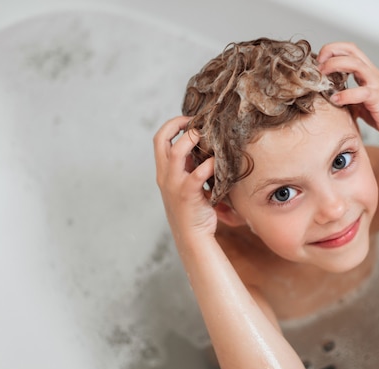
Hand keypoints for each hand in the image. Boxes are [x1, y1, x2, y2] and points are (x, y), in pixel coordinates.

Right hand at [153, 116, 216, 243]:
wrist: (192, 237)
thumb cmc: (194, 211)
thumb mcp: (187, 185)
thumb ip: (191, 168)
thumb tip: (207, 149)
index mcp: (164, 172)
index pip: (159, 139)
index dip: (172, 125)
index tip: (189, 121)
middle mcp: (165, 175)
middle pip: (161, 139)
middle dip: (177, 124)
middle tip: (195, 121)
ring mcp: (174, 184)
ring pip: (176, 151)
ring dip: (191, 139)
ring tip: (205, 136)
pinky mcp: (188, 194)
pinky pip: (197, 173)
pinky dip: (209, 164)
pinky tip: (218, 163)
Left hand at [317, 42, 378, 147]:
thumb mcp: (360, 103)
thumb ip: (347, 97)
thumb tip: (328, 98)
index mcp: (367, 72)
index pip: (349, 50)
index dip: (332, 50)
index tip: (319, 62)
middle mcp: (372, 74)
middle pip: (351, 50)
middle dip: (331, 52)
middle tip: (317, 65)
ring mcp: (376, 84)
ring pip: (355, 64)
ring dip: (335, 66)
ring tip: (323, 76)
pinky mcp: (378, 98)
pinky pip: (361, 92)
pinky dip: (346, 94)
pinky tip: (336, 100)